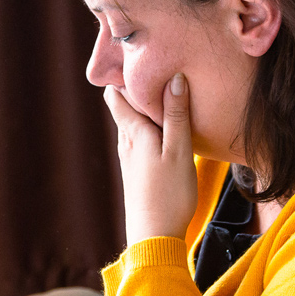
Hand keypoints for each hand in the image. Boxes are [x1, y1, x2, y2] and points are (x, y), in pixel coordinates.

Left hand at [103, 73, 197, 244]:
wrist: (154, 238)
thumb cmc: (169, 195)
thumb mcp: (178, 152)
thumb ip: (176, 116)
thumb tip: (174, 78)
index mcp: (133, 132)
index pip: (115, 94)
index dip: (122, 75)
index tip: (137, 57)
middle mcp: (126, 142)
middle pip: (123, 105)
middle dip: (135, 87)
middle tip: (155, 67)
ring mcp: (130, 157)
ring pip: (132, 122)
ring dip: (144, 107)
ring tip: (164, 91)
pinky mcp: (137, 171)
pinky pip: (139, 137)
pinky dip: (149, 125)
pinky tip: (165, 126)